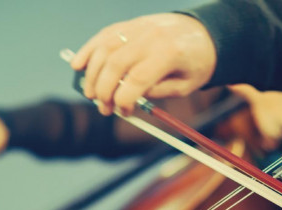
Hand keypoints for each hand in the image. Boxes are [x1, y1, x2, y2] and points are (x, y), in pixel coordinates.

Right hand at [70, 13, 216, 115]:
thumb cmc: (195, 64)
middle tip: (103, 108)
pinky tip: (78, 65)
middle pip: (116, 64)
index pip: (137, 79)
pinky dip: (88, 50)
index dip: (124, 100)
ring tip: (90, 94)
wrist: (204, 33)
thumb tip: (130, 98)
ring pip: (105, 49)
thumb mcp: (186, 86)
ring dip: (92, 74)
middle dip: (104, 91)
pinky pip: (104, 35)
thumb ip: (159, 93)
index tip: (123, 112)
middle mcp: (151, 37)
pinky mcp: (130, 24)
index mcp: (169, 53)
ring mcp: (138, 27)